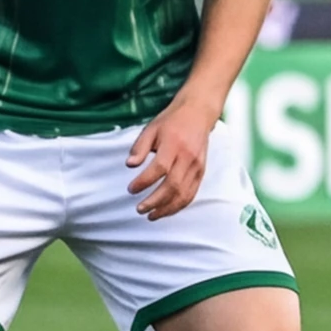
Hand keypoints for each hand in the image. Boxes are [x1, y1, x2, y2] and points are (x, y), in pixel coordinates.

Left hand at [124, 90, 216, 217]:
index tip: (131, 189)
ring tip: (151, 216)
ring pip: (183, 194)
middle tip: (139, 209)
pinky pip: (191, 194)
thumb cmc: (171, 121)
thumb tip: (129, 165)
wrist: (198, 114)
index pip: (160, 168)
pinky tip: (166, 210)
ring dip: (167, 208)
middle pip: (173, 185)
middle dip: (155, 201)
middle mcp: (188, 157)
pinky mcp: (201, 172)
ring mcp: (197, 166)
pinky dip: (178, 206)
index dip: (144, 182)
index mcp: (174, 144)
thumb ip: (140, 147)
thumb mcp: (151, 128)